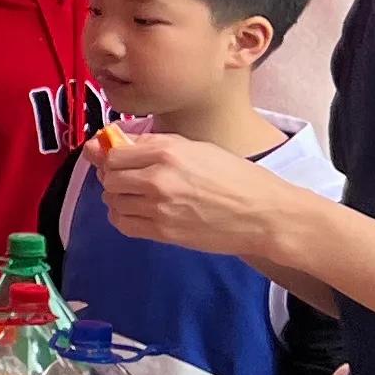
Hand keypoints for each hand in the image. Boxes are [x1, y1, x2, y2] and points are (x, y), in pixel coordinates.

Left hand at [95, 128, 310, 262]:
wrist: (265, 215)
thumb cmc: (237, 177)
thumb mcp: (198, 148)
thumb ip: (154, 144)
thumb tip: (112, 142)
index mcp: (167, 151)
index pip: (114, 154)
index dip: (113, 157)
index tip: (121, 161)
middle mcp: (158, 178)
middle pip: (109, 178)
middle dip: (115, 178)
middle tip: (131, 180)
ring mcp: (159, 207)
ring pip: (113, 201)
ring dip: (119, 198)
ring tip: (138, 197)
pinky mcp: (163, 232)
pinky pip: (123, 224)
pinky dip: (123, 218)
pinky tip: (138, 213)